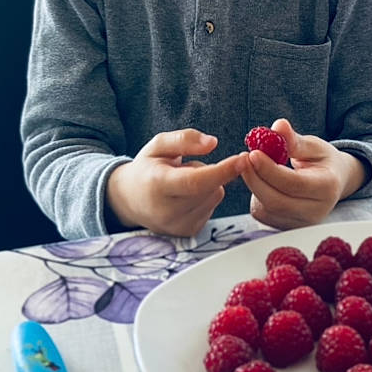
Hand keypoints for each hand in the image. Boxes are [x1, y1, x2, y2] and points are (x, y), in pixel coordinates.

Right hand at [106, 130, 245, 236]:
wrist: (129, 200)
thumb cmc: (146, 168)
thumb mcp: (158, 145)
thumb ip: (184, 139)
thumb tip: (213, 143)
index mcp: (157, 185)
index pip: (195, 181)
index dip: (222, 170)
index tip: (243, 159)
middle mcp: (167, 211)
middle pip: (210, 186)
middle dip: (209, 170)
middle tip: (185, 167)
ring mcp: (178, 225)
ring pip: (215, 196)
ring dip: (208, 184)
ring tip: (182, 183)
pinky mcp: (188, 232)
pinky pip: (212, 207)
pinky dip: (205, 197)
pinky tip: (185, 196)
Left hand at [237, 117, 367, 228]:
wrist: (333, 183)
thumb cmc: (322, 161)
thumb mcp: (313, 146)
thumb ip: (294, 140)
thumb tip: (278, 126)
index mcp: (327, 187)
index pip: (294, 183)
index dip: (270, 170)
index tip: (253, 153)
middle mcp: (317, 211)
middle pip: (277, 201)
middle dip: (255, 179)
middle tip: (242, 159)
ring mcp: (302, 223)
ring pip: (267, 209)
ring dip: (253, 186)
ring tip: (250, 166)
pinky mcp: (288, 228)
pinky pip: (263, 215)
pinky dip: (256, 196)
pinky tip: (258, 181)